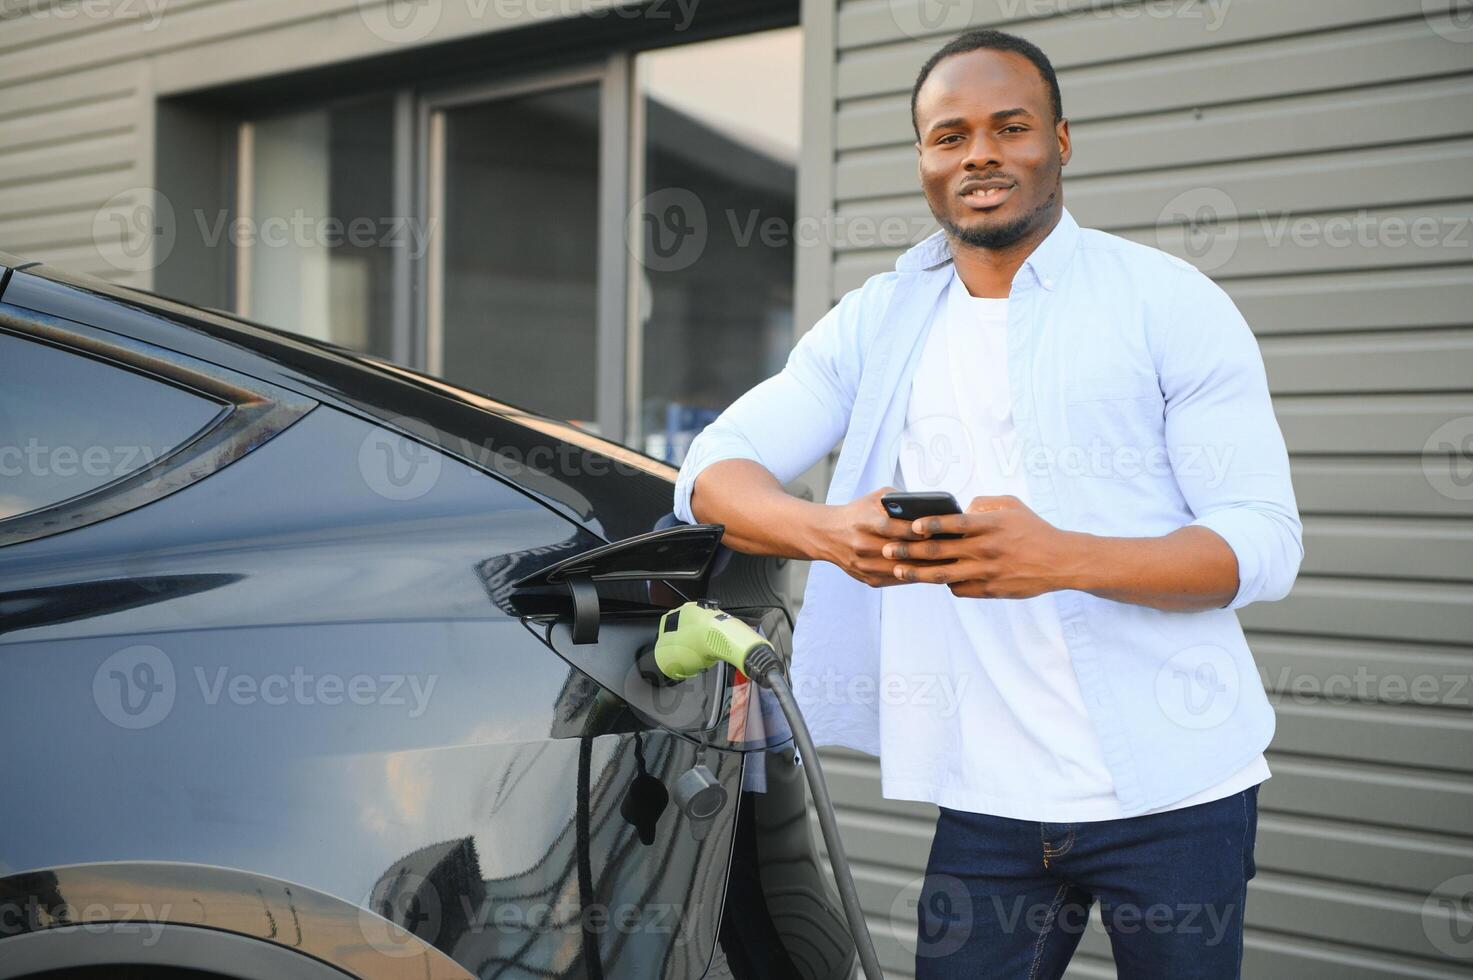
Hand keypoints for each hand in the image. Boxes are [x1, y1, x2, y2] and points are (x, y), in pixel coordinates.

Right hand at [812, 486, 949, 587]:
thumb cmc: (858, 512)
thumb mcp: (875, 498)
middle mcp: (864, 546)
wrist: (827, 534)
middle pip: (905, 552)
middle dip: (930, 550)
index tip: (942, 529)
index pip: (901, 529)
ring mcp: (866, 566)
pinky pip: (898, 580)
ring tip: (948, 562)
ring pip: (904, 570)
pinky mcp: (868, 579)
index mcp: (866, 523)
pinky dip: (915, 575)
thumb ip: (900, 499)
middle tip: (953, 548)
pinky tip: (931, 570)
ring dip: (927, 567)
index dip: (923, 531)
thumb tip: (930, 507)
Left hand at [880, 495, 1085, 598]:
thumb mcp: (1011, 506)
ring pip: (942, 575)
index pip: (953, 523)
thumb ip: (983, 503)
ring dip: (916, 572)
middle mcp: (984, 549)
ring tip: (898, 569)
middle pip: (939, 551)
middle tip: (886, 548)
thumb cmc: (1033, 529)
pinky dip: (945, 583)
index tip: (910, 525)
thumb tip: (960, 509)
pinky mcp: (989, 589)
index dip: (929, 525)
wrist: (1060, 561)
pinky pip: (959, 588)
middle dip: (908, 550)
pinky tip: (934, 578)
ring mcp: (986, 572)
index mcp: (989, 525)